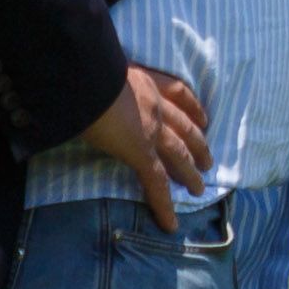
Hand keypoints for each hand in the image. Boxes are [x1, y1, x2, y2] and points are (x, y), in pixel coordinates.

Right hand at [75, 66, 207, 230]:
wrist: (85, 74)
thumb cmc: (82, 65)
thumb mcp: (97, 65)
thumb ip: (98, 74)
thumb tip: (81, 76)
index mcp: (144, 80)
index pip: (177, 92)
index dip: (193, 107)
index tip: (203, 118)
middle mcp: (154, 103)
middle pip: (184, 127)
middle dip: (198, 144)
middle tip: (207, 160)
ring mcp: (151, 129)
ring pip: (179, 155)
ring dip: (190, 173)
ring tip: (199, 188)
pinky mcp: (141, 152)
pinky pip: (156, 182)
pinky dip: (164, 205)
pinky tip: (170, 223)